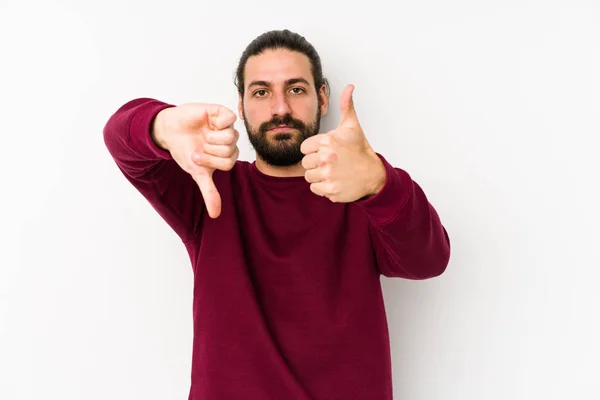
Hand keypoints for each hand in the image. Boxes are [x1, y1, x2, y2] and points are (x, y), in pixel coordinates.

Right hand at [152, 103, 238, 217]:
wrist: (169, 130)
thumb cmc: (184, 151)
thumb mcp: (197, 173)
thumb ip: (209, 192)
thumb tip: (216, 215)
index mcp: (227, 156)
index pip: (228, 163)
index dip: (210, 161)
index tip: (196, 157)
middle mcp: (230, 142)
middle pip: (230, 150)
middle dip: (209, 150)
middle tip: (199, 145)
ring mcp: (227, 127)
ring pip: (230, 137)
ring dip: (210, 137)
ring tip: (202, 134)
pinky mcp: (222, 113)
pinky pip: (230, 118)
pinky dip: (217, 122)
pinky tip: (208, 123)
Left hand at [300, 84, 385, 202]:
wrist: (373, 174)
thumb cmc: (359, 150)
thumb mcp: (352, 126)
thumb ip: (346, 106)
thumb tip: (349, 87)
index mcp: (327, 141)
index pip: (304, 148)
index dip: (313, 150)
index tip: (326, 151)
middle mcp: (327, 158)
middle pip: (305, 163)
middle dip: (315, 163)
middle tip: (330, 163)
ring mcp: (329, 175)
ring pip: (309, 177)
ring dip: (318, 176)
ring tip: (332, 171)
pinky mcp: (331, 190)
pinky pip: (315, 189)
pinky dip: (323, 187)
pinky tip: (334, 180)